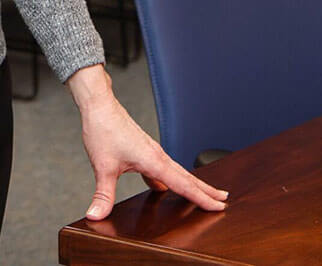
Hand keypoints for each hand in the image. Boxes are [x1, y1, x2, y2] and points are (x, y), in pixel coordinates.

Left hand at [67, 65, 227, 220]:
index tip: (219, 207)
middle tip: (224, 201)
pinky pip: (163, 167)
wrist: (99, 105)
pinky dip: (169, 178)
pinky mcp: (144, 149)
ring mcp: (152, 151)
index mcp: (154, 161)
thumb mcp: (103, 167)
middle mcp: (157, 155)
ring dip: (192, 183)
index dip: (202, 198)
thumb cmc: (103, 129)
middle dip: (206, 190)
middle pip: (187, 177)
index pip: (183, 185)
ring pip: (177, 171)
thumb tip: (96, 215)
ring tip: (203, 194)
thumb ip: (103, 195)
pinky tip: (162, 187)